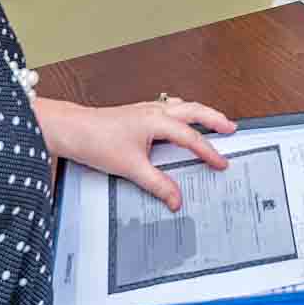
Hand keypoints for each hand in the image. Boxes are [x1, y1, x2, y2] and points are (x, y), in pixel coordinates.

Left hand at [35, 96, 236, 209]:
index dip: (209, 152)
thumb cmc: (97, 140)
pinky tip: (178, 117)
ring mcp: (146, 109)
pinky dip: (181, 110)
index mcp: (157, 121)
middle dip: (214, 118)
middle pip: (194, 110)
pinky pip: (168, 106)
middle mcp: (154, 111)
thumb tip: (175, 199)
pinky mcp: (137, 112)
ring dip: (199, 112)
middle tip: (231, 128)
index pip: (191, 137)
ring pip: (181, 105)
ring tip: (212, 120)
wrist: (72, 128)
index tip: (222, 163)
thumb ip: (157, 184)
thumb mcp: (131, 168)